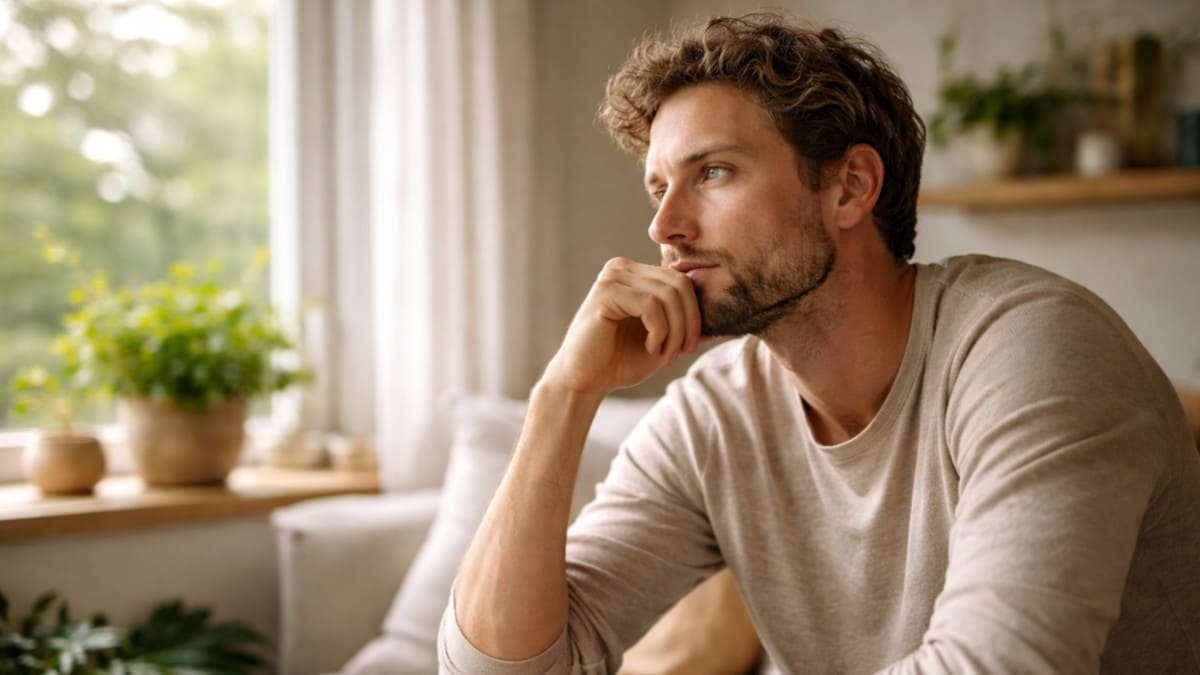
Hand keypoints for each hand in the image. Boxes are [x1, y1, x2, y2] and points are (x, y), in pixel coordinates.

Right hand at [542, 257, 702, 394]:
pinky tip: (651, 348)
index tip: (688, 347)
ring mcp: (613, 277)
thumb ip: (687, 328)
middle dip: (688, 323)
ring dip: (675, 331)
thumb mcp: (664, 342)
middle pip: (679, 284)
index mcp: (636, 274)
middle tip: (681, 352)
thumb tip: (721, 323)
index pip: (682, 281)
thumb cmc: (620, 362)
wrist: (584, 381)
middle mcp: (623, 268)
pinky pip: (651, 305)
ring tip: (665, 355)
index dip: (695, 314)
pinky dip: (660, 331)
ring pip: (668, 295)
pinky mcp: (605, 292)